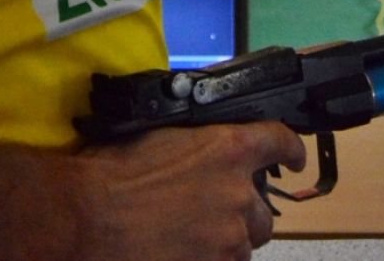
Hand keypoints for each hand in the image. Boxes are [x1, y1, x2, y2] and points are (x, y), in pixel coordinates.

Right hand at [78, 122, 305, 260]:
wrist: (89, 217)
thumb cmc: (114, 169)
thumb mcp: (160, 134)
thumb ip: (195, 141)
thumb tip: (202, 145)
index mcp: (228, 148)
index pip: (278, 141)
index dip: (290, 149)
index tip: (294, 157)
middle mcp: (238, 194)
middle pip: (262, 211)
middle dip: (244, 212)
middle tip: (210, 212)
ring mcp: (228, 239)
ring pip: (242, 245)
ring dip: (224, 241)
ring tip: (189, 237)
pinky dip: (208, 260)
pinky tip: (180, 251)